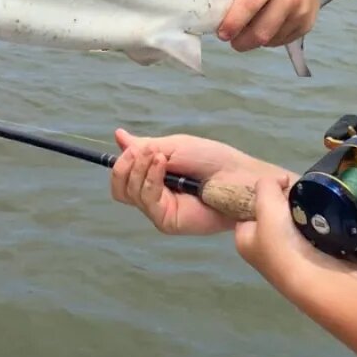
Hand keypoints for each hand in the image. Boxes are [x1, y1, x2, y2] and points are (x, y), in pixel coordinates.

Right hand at [110, 129, 292, 235]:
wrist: (238, 176)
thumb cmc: (213, 159)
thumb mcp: (174, 146)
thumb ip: (145, 146)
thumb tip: (118, 135)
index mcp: (154, 178)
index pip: (123, 178)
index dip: (121, 164)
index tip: (132, 148)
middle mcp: (154, 196)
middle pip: (120, 189)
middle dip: (125, 167)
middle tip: (143, 152)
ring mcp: (160, 210)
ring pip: (130, 194)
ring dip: (141, 169)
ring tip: (160, 156)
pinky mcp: (169, 221)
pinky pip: (148, 201)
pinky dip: (151, 180)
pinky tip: (163, 165)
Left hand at [216, 0, 322, 51]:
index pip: (250, 4)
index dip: (234, 22)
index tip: (222, 34)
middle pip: (262, 31)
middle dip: (242, 41)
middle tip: (232, 40)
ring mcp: (303, 10)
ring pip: (272, 40)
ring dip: (255, 41)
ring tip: (247, 32)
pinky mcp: (309, 22)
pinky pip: (283, 40)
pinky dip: (270, 40)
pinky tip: (264, 27)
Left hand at [234, 175, 333, 288]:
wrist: (317, 278)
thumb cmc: (283, 242)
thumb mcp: (267, 204)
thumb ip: (266, 185)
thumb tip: (278, 181)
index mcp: (245, 240)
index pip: (247, 208)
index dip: (262, 193)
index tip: (280, 184)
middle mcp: (262, 250)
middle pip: (271, 214)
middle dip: (284, 202)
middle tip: (298, 194)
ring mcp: (286, 257)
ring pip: (292, 222)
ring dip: (303, 212)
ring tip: (312, 204)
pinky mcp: (309, 260)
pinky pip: (310, 232)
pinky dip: (317, 224)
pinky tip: (323, 219)